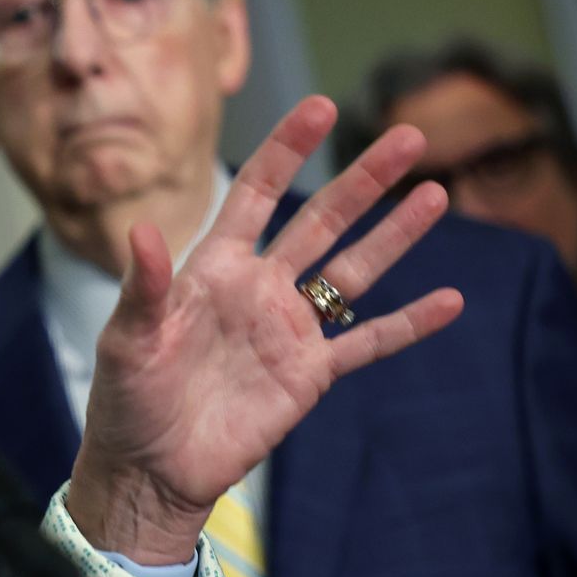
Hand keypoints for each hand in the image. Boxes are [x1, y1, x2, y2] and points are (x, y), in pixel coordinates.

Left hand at [66, 96, 463, 562]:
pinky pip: (367, 343)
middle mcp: (258, 289)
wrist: (151, 468)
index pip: (256, 195)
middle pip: (320, 222)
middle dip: (363, 180)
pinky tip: (450, 300)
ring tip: (436, 193)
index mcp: (212, 269)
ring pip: (353, 272)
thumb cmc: (127, 400)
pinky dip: (408, 323)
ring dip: (394, 235)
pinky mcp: (308, 375)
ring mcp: (288, 330)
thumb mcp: (126, 339)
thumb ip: (143, 287)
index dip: (287, 151)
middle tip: (409, 135)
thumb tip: (139, 230)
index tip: (322, 108)